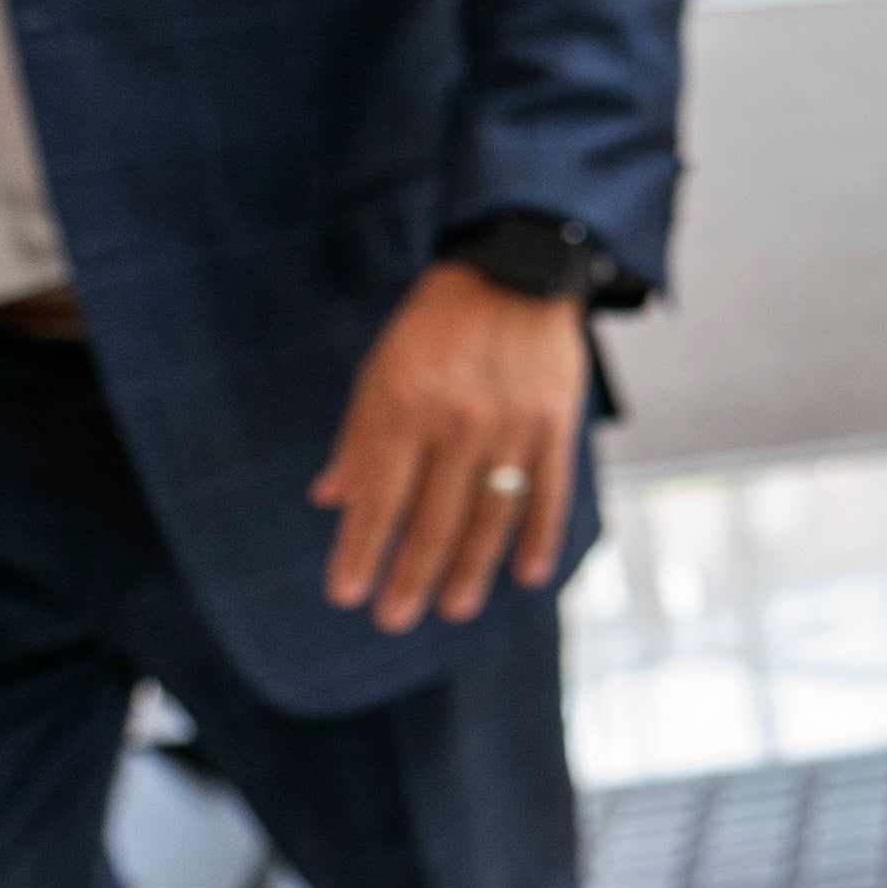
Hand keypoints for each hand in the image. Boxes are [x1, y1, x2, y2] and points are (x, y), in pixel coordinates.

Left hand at [310, 261, 590, 630]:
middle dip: (409, 576)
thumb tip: (330, 498)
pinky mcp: (555, 422)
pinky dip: (540, 537)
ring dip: (469, 570)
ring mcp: (512, 424)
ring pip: (490, 516)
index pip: (379, 498)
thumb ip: (359, 435)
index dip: (361, 550)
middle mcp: (458, 421)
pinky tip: (528, 574)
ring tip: (452, 608)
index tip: (346, 594)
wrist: (514, 268)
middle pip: (433, 519)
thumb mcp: (382, 367)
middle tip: (393, 618)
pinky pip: (549, 492)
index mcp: (405, 405)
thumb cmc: (436, 323)